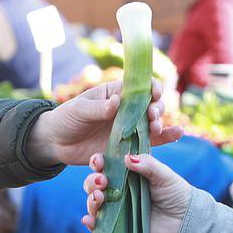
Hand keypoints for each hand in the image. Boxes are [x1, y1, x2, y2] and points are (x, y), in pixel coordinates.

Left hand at [27, 79, 179, 167]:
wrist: (55, 142)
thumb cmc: (66, 119)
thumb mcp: (80, 110)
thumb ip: (99, 108)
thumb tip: (117, 102)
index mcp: (116, 93)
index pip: (140, 86)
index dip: (152, 88)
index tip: (155, 95)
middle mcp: (126, 110)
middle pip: (150, 105)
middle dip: (156, 108)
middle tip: (152, 116)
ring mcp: (128, 128)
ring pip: (152, 123)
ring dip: (160, 123)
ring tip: (156, 127)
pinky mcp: (127, 146)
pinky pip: (148, 142)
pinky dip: (164, 138)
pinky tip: (177, 133)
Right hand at [82, 151, 193, 232]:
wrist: (185, 220)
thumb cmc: (176, 193)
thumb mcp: (163, 175)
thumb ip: (147, 164)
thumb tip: (126, 158)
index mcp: (127, 174)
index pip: (106, 166)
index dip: (98, 162)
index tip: (99, 161)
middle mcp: (118, 190)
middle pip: (95, 184)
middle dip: (92, 182)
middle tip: (101, 182)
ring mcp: (116, 209)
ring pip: (94, 203)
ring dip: (91, 200)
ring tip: (99, 198)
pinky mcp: (117, 227)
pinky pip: (99, 225)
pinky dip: (90, 222)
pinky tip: (88, 220)